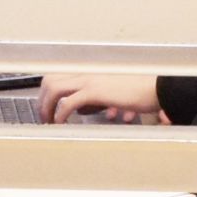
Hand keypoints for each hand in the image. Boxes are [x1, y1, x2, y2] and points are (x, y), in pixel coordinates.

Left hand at [38, 72, 167, 124]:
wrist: (155, 89)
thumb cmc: (138, 92)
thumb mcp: (111, 94)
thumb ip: (95, 99)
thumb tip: (84, 109)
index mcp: (89, 73)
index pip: (58, 76)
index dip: (46, 92)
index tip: (46, 107)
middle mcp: (86, 73)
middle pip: (50, 80)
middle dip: (41, 100)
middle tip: (43, 117)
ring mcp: (89, 81)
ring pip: (54, 89)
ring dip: (46, 106)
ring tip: (48, 122)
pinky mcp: (95, 91)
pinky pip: (69, 103)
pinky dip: (60, 114)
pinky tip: (61, 123)